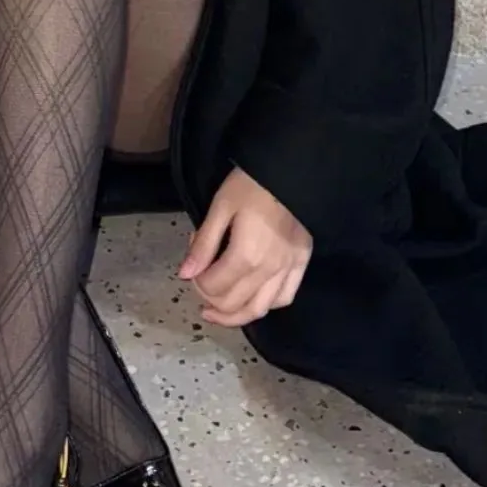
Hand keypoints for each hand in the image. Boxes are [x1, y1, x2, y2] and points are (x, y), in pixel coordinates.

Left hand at [177, 166, 312, 327]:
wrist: (290, 170)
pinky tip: (252, 299)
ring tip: (217, 312)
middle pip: (233, 303)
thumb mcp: (220, 207)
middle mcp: (269, 270)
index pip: (214, 286)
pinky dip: (266, 305)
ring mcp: (288, 269)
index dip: (197, 282)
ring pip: (259, 310)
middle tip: (200, 285)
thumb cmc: (251, 184)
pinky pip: (284, 297)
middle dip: (210, 299)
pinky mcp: (302, 264)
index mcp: (246, 255)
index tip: (193, 266)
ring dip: (235, 316)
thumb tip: (185, 274)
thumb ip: (204, 245)